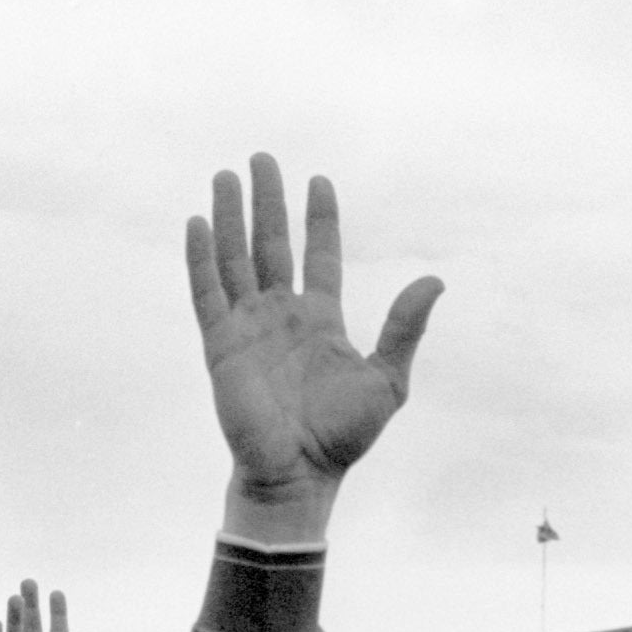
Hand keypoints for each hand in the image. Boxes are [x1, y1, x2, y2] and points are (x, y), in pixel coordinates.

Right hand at [185, 154, 443, 536]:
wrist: (299, 475)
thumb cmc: (343, 437)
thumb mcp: (388, 379)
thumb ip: (404, 328)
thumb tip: (435, 279)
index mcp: (320, 321)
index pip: (319, 255)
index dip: (319, 218)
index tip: (318, 180)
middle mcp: (282, 317)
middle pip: (270, 244)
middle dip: (267, 201)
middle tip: (261, 157)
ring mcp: (248, 328)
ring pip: (235, 258)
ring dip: (230, 216)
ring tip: (226, 175)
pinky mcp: (220, 345)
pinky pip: (206, 293)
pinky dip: (200, 258)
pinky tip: (196, 222)